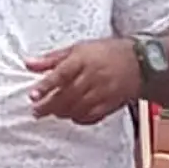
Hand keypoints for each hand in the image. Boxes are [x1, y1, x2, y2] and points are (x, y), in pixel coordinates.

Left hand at [26, 39, 143, 124]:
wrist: (140, 61)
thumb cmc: (106, 52)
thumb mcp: (78, 49)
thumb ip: (52, 59)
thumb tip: (28, 63)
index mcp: (83, 60)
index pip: (61, 74)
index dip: (46, 86)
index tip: (33, 95)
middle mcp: (93, 76)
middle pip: (67, 95)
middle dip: (49, 106)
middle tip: (37, 111)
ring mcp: (103, 91)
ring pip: (78, 108)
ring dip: (62, 112)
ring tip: (54, 112)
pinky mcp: (111, 103)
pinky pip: (92, 116)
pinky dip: (79, 118)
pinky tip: (72, 115)